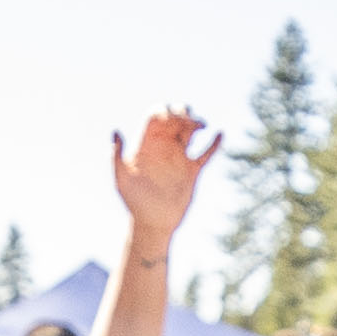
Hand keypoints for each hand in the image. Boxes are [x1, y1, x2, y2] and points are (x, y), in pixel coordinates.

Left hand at [106, 109, 222, 247]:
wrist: (152, 223)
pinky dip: (214, 144)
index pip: (155, 117)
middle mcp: (163, 147)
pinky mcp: (192, 170)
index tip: (169, 118)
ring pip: (191, 132)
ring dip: (197, 123)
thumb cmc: (134, 203)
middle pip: (175, 119)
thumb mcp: (121, 180)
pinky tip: (220, 134)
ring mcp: (179, 157)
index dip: (163, 112)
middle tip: (188, 119)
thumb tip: (115, 131)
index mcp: (146, 144)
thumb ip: (117, 156)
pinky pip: (206, 154)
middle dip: (182, 112)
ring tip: (201, 125)